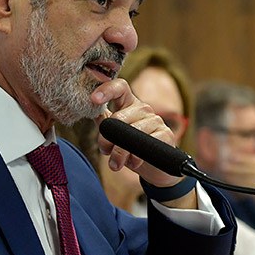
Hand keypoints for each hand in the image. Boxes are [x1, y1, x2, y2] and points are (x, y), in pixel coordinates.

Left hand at [92, 78, 194, 207]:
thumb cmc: (132, 147)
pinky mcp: (165, 134)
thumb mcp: (114, 134)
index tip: (94, 99)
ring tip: (116, 163)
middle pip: (119, 118)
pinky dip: (134, 158)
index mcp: (128, 103)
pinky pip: (144, 145)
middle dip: (106, 139)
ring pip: (130, 134)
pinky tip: (134, 162)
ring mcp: (156, 120)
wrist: (155, 167)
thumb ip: (104, 121)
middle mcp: (143, 108)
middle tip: (105, 151)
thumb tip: (89, 110)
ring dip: (119, 153)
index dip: (106, 89)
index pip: (119, 87)